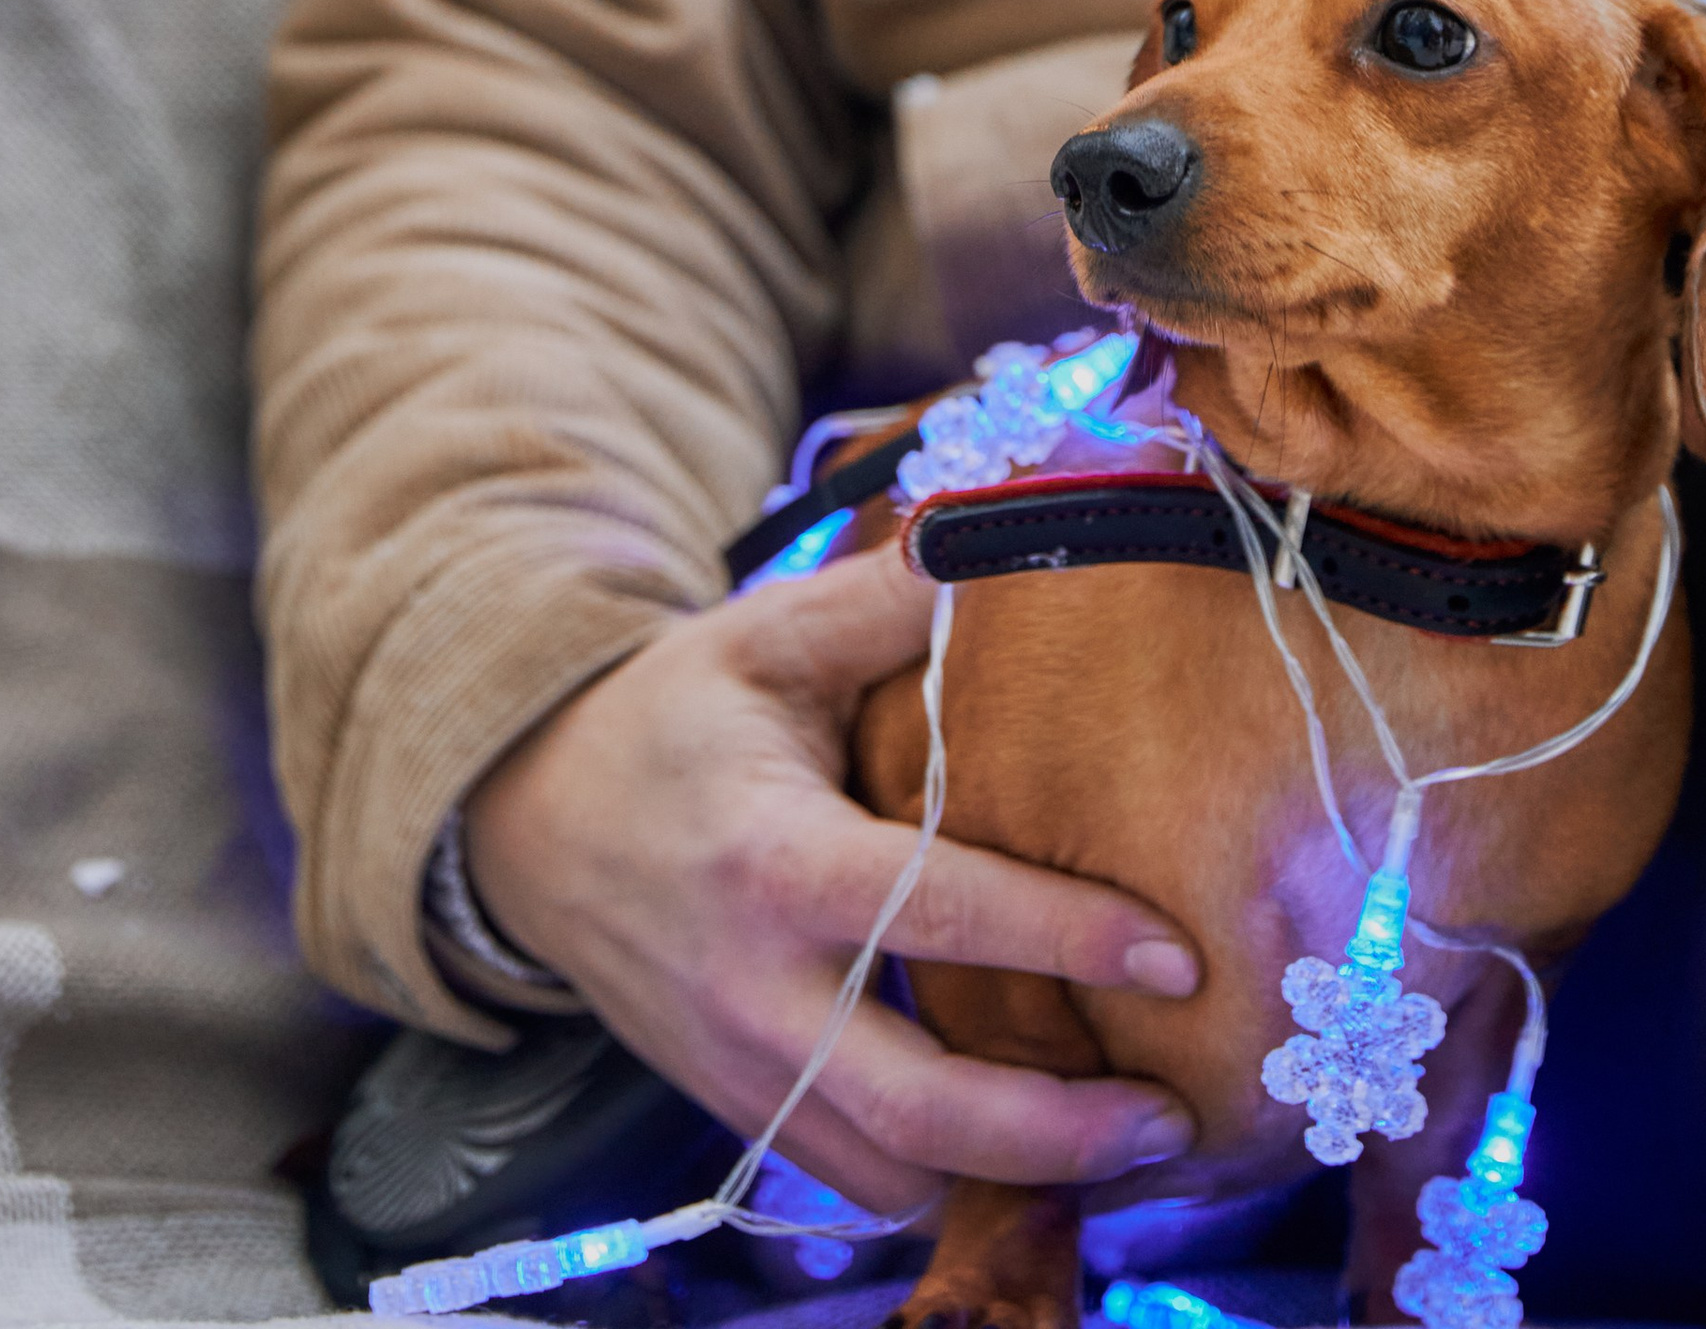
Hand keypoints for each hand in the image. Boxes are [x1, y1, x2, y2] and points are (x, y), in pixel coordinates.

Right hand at [461, 544, 1200, 1219]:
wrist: (528, 822)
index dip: (1065, 937)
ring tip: (1121, 1144)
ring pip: (893, 1172)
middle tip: (1171, 1118)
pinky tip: (1020, 1145)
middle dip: (1059, 1133)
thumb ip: (887, 599)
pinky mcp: (738, 1107)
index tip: (1177, 958)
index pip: (937, 913)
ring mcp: (741, 1065)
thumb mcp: (766, 638)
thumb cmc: (668, 718)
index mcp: (774, 856)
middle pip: (923, 1109)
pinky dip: (939, 1178)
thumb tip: (1005, 525)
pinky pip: (850, 1181)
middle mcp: (756, 986)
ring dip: (1010, 1173)